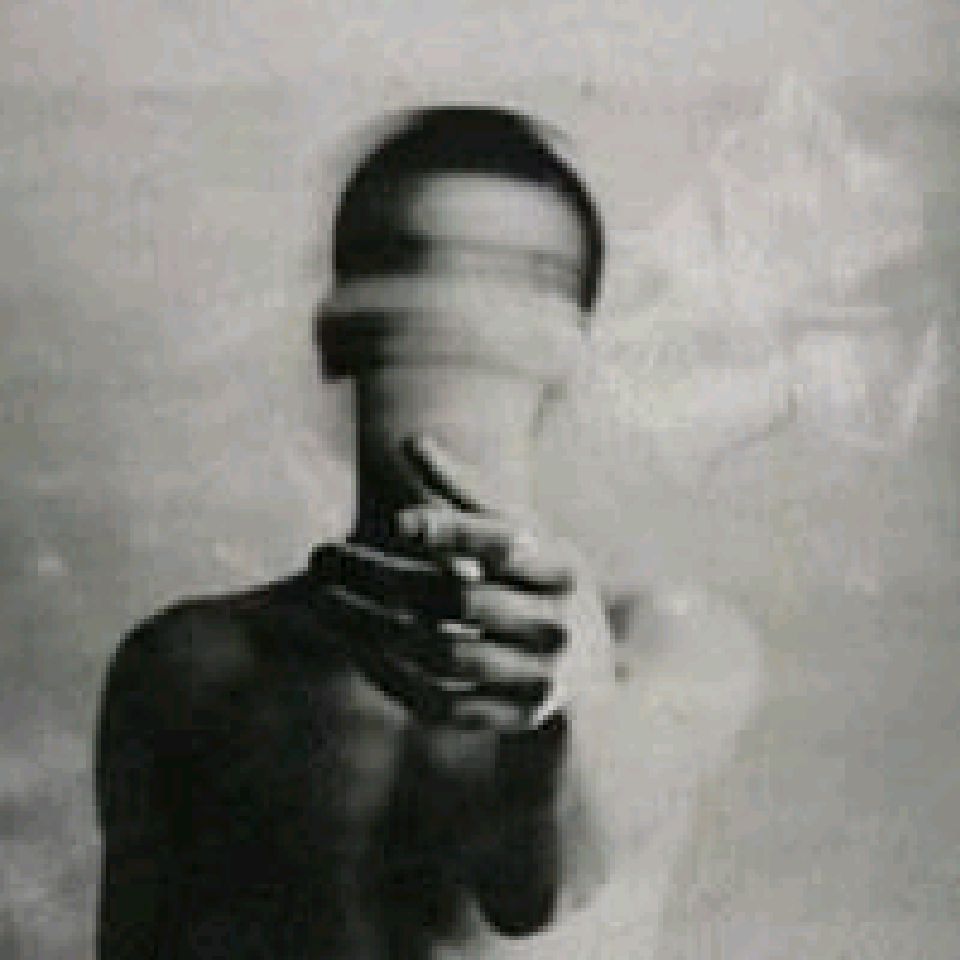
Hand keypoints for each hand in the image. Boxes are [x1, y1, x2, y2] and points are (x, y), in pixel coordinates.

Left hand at [311, 436, 612, 732]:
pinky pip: (441, 701)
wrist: (586, 668)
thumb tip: (412, 441)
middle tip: (324, 555)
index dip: (451, 533)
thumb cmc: (539, 580)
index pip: (502, 546)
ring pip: (441, 654)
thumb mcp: (524, 532)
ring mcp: (539, 676)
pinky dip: (391, 675)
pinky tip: (352, 645)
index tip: (395, 521)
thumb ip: (467, 492)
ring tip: (322, 601)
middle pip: (458, 601)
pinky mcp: (514, 716)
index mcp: (563, 567)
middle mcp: (558, 624)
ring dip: (372, 629)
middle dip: (383, 577)